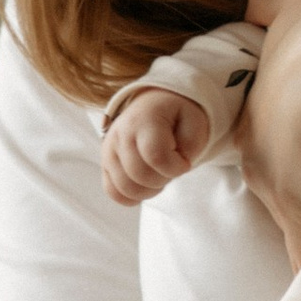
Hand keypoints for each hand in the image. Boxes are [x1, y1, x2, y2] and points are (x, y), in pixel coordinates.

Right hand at [102, 89, 208, 206]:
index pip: (156, 157)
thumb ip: (190, 146)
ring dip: (150, 190)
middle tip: (172, 167)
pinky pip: (113, 192)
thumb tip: (174, 168)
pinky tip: (146, 185)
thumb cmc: (177, 116)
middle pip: (140, 175)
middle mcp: (120, 134)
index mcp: (144, 119)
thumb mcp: (195, 122)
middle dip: (164, 179)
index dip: (176, 168)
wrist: (155, 104)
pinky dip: (132, 196)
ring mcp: (109, 150)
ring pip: (125, 188)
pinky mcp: (105, 164)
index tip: (185, 162)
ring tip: (159, 174)